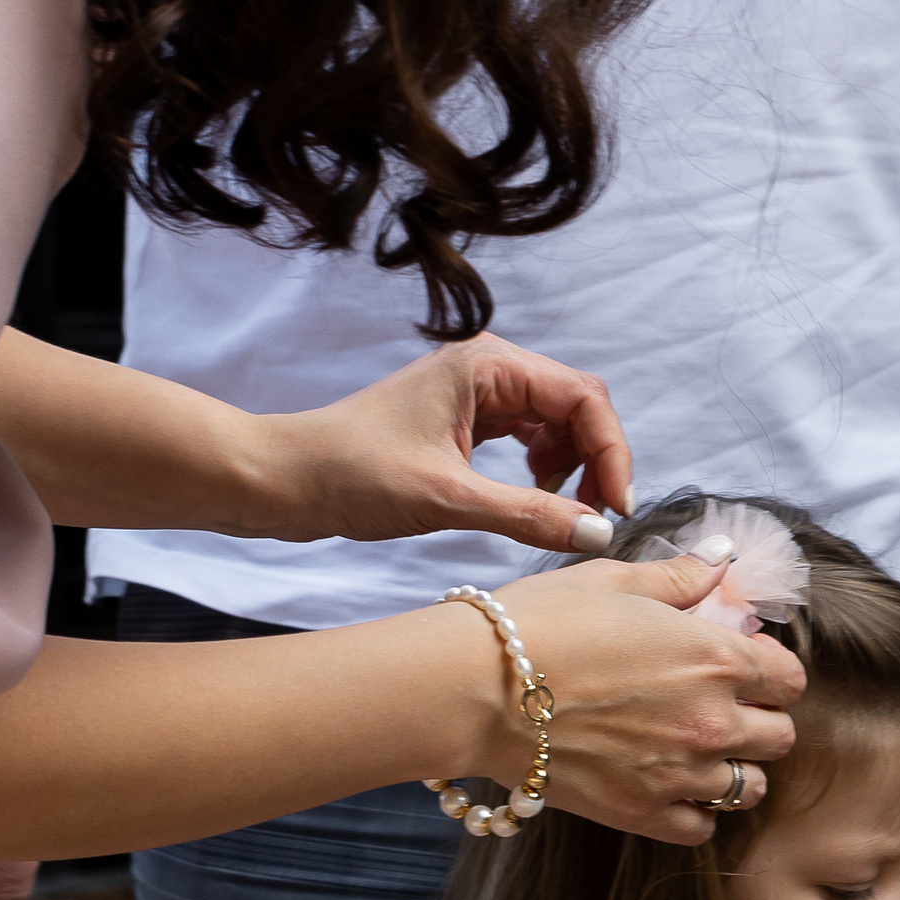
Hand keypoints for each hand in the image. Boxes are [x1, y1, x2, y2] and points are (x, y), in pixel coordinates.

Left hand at [256, 334, 633, 556]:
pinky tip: (532, 501)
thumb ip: (527, 514)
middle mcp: (488, 369)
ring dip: (570, 468)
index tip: (615, 509)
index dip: (611, 452)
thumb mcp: (447, 499)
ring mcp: (475, 394)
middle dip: (595, 461)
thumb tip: (595, 534)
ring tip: (562, 515)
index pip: (582, 396)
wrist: (284, 480)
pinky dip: (541, 471)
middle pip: (576, 407)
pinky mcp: (462, 423)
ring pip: (554, 424)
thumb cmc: (350, 474)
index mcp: (488, 365)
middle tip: (595, 521)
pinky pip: (525, 439)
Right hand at [486, 551, 805, 844]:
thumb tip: (724, 558)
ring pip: (749, 789)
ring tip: (697, 755)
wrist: (476, 691)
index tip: (736, 665)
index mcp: (716, 658)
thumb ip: (680, 576)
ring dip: (732, 770)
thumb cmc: (539, 625)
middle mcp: (712, 721)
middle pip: (780, 737)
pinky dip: (695, 814)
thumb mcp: (614, 581)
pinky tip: (671, 790)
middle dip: (758, 721)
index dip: (768, 669)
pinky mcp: (640, 814)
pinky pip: (699, 830)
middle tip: (718, 710)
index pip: (789, 678)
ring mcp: (679, 775)